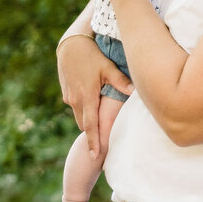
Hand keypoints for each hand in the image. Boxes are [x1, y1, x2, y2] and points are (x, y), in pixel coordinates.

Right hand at [57, 35, 131, 156]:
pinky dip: (84, 109)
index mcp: (86, 97)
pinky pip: (76, 106)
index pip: (90, 126)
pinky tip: (92, 103)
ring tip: (99, 128)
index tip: (95, 156)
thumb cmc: (91, 55)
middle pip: (84, 125)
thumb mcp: (108, 67)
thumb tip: (135, 92)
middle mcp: (75, 100)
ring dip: (88, 121)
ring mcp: (69, 97)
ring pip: (79, 115)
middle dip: (92, 135)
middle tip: (101, 147)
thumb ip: (121, 82)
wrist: (70, 45)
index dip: (94, 142)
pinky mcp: (66, 92)